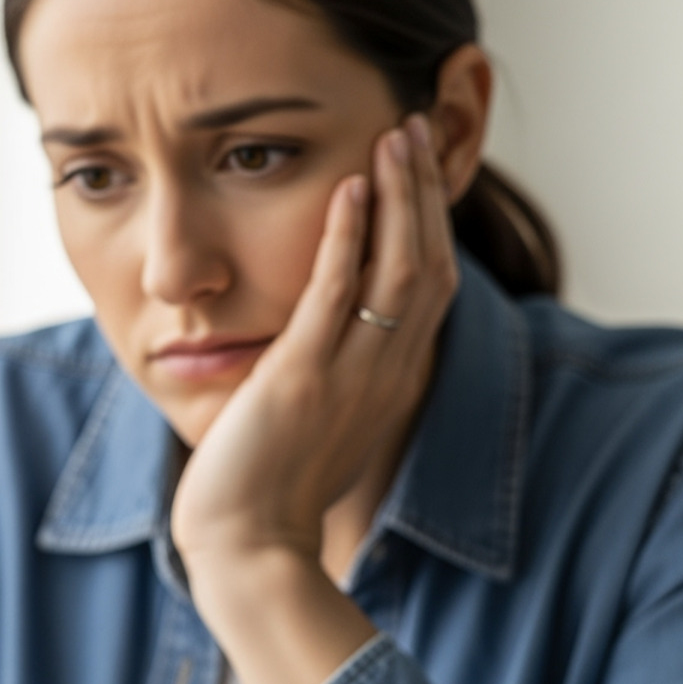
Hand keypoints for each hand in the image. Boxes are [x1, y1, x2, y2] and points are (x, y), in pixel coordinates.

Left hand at [170, 113, 457, 569]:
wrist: (250, 552)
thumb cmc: (274, 496)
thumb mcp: (321, 429)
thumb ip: (336, 379)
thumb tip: (324, 341)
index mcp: (391, 385)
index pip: (431, 289)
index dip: (431, 226)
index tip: (416, 174)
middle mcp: (384, 377)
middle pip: (428, 267)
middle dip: (422, 195)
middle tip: (410, 131)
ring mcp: (347, 378)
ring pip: (397, 271)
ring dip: (396, 199)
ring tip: (389, 139)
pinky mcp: (301, 381)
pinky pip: (335, 296)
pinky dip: (346, 240)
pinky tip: (347, 191)